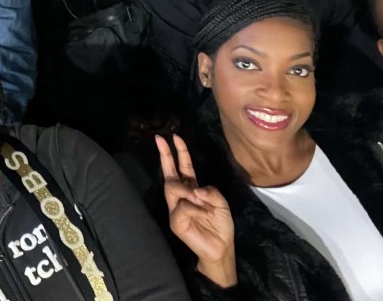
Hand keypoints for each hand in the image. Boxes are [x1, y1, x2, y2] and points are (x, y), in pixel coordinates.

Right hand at [156, 134, 236, 286]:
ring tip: (199, 198)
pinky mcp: (175, 221)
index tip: (175, 137)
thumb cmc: (221, 224)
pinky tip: (205, 214)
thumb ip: (209, 191)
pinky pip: (183, 206)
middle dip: (165, 154)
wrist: (221, 246)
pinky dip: (196, 208)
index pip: (183, 167)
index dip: (180, 152)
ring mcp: (175, 208)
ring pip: (172, 187)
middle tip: (160, 139)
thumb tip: (194, 190)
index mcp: (192, 189)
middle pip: (169, 173)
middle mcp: (181, 196)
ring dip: (187, 190)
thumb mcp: (221, 202)